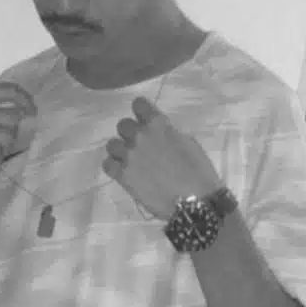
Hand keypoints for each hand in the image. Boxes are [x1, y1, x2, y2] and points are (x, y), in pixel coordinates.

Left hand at [103, 97, 224, 219]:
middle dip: (130, 133)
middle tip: (140, 146)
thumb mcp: (188, 143)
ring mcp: (129, 156)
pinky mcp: (122, 176)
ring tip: (130, 161)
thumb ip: (168, 134)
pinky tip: (123, 172)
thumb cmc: (199, 172)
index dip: (140, 111)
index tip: (144, 118)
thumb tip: (160, 135)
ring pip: (111, 144)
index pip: (139, 104)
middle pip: (122, 125)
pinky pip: (107, 165)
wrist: (194, 202)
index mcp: (158, 125)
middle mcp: (140, 136)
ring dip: (120, 150)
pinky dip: (113, 167)